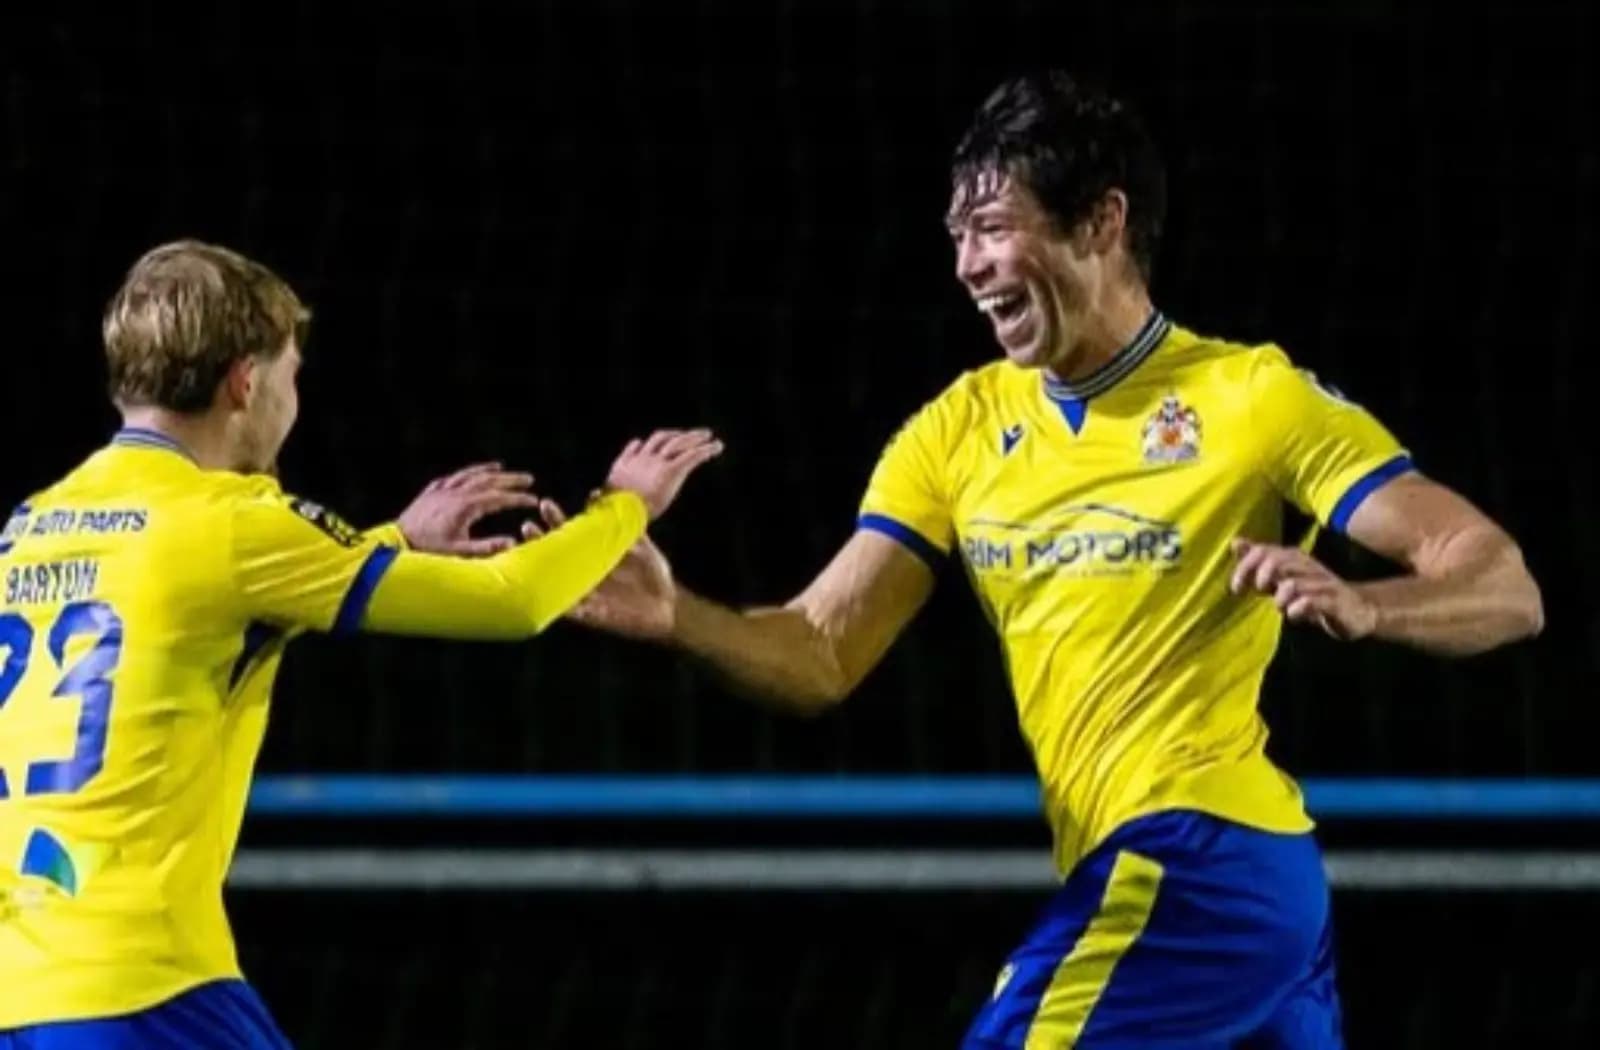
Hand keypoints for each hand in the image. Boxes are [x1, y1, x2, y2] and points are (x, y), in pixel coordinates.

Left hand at [397, 461, 541, 555]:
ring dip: (487, 470)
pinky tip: (467, 475)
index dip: (518, 498)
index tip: (533, 500)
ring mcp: (441, 491)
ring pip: (468, 475)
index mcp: (465, 507)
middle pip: (487, 480)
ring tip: (501, 467)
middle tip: (528, 479)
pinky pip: (450, 479)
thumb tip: (512, 543)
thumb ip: (487, 547)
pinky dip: (464, 474)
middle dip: (510, 480)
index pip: (499, 498)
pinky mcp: (429, 494)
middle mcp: (455, 494)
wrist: (396, 544)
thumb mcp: (459, 551)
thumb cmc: (427, 550)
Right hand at [521, 499, 677, 639]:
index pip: (569, 534)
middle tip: (527, 526)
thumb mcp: (642, 546)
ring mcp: (585, 593)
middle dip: (540, 540)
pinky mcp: (590, 615)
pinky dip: (557, 602)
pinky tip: (541, 593)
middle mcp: (584, 572)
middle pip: (556, 555)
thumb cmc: (654, 575)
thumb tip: (607, 499)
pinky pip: (569, 611)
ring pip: (555, 581)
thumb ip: (624, 525)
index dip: (556, 520)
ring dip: (540, 570)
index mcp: (594, 554)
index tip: (546, 504)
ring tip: (524, 554)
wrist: (669, 606)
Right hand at [605, 429, 723, 519]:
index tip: (645, 442)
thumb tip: (591, 496)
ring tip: (708, 436)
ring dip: (694, 437)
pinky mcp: (671, 470)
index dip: (643, 445)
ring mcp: (657, 463)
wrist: (622, 513)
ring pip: (679, 442)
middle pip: (661, 440)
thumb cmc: (611, 515)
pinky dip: (706, 449)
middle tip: (690, 435)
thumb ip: (600, 500)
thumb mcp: (603, 505)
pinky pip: (692, 455)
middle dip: (676, 435)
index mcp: (624, 466)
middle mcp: (641, 459)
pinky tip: (717, 447)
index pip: (635, 449)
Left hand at [1229, 538, 1376, 640]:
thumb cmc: (1313, 593)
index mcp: (1293, 558)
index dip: (1244, 568)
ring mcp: (1322, 584)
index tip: (1236, 589)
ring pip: (1293, 583)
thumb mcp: (1282, 577)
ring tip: (1280, 606)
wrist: (1357, 609)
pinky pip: (1311, 602)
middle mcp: (1307, 566)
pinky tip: (1294, 614)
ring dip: (1280, 597)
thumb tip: (1235, 542)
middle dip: (1260, 577)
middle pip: (1276, 562)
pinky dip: (1297, 609)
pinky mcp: (1333, 602)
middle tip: (1259, 592)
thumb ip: (1260, 562)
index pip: (1262, 552)